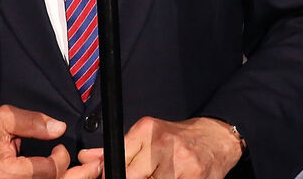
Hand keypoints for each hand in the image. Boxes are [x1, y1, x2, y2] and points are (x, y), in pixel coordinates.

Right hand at [0, 105, 103, 178]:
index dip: (61, 157)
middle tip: (95, 166)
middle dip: (80, 176)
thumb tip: (59, 128)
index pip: (48, 170)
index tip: (61, 147)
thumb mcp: (3, 120)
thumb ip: (32, 122)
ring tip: (88, 172)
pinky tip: (68, 176)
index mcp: (8, 172)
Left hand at [121, 117, 242, 178]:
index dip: (114, 174)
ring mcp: (180, 161)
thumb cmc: (178, 138)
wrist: (216, 137)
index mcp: (146, 129)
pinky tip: (173, 178)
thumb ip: (118, 149)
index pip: (118, 161)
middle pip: (132, 176)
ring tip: (160, 176)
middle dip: (134, 178)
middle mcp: (162, 142)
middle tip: (146, 174)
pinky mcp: (194, 177)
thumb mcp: (147, 135)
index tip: (114, 177)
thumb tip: (87, 158)